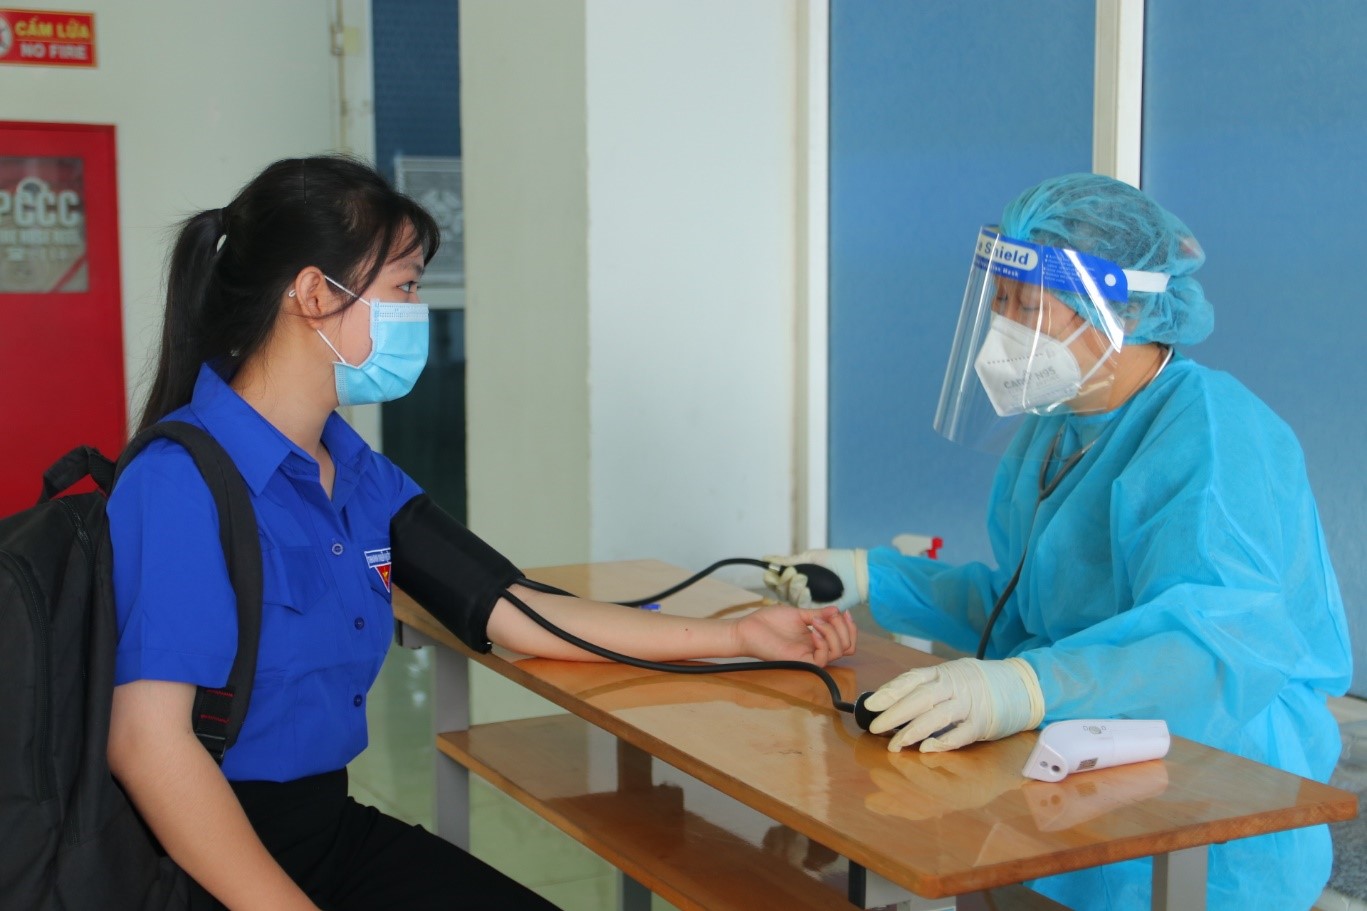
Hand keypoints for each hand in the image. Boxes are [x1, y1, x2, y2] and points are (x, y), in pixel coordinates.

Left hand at [736, 604, 856, 665]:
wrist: (748, 628)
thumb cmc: (769, 621)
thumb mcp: (798, 613)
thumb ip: (818, 614)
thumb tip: (837, 610)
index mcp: (817, 638)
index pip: (845, 641)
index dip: (850, 627)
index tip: (844, 611)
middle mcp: (816, 649)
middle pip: (847, 648)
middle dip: (845, 629)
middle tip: (830, 616)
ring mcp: (809, 656)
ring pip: (838, 652)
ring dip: (833, 633)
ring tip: (817, 622)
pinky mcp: (800, 661)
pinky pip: (822, 659)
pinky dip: (823, 643)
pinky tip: (814, 632)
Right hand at [761, 549, 867, 611]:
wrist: (856, 571)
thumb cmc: (836, 562)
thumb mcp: (809, 558)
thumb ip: (788, 561)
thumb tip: (767, 558)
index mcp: (797, 579)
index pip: (777, 582)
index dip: (772, 578)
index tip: (772, 572)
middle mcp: (800, 592)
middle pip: (780, 592)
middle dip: (784, 582)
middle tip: (793, 573)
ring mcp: (808, 602)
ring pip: (789, 599)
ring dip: (793, 589)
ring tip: (802, 579)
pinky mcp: (817, 611)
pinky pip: (802, 607)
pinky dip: (802, 598)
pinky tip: (806, 590)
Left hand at [863, 657, 1043, 752]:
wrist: (1021, 685)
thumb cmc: (977, 684)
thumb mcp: (951, 676)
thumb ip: (927, 687)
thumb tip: (890, 702)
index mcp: (944, 673)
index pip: (912, 679)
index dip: (890, 691)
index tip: (870, 704)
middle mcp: (955, 686)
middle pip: (921, 697)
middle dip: (895, 713)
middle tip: (875, 728)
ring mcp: (970, 704)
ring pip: (938, 716)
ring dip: (914, 730)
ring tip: (895, 745)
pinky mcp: (983, 724)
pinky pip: (961, 733)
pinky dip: (943, 741)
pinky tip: (926, 749)